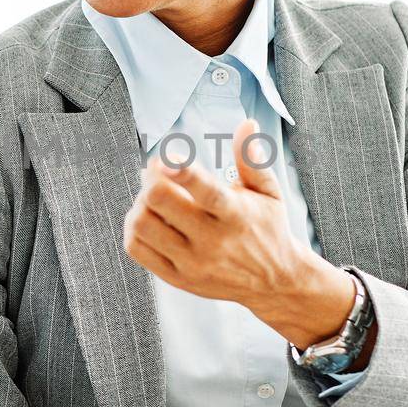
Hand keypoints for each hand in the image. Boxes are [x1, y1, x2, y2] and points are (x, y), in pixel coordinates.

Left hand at [124, 119, 357, 347]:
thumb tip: (247, 124)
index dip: (181, 171)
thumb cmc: (268, 229)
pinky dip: (133, 228)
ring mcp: (193, 262)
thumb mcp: (268, 193)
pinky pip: (138, 249)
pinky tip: (148, 218)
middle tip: (157, 171)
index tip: (165, 157)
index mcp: (236, 215)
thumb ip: (252, 160)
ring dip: (140, 202)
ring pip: (143, 225)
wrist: (274, 282)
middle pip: (161, 202)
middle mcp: (213, 240)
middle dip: (152, 178)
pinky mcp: (178, 278)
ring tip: (152, 196)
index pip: (206, 191)